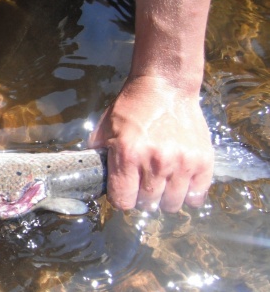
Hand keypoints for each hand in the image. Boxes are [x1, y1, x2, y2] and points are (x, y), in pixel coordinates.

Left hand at [89, 75, 213, 212]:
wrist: (165, 86)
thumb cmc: (132, 108)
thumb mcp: (104, 129)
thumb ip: (98, 157)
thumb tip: (88, 179)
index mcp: (128, 155)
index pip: (123, 202)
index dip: (121, 199)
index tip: (124, 191)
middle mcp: (156, 161)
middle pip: (148, 205)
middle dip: (142, 198)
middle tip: (143, 183)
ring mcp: (182, 162)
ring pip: (172, 204)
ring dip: (165, 198)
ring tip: (162, 182)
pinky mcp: (203, 160)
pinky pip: (197, 196)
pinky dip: (189, 194)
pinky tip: (180, 181)